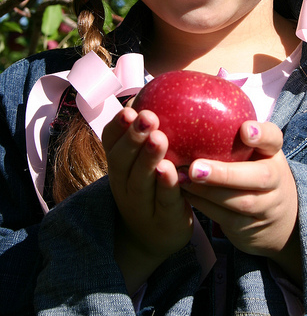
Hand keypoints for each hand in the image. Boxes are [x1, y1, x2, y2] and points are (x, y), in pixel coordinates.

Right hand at [102, 107, 193, 291]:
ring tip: (158, 138)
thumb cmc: (152, 187)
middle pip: (122, 161)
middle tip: (147, 117)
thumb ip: (148, 132)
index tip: (129, 110)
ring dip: (148, 159)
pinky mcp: (163, 221)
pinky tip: (172, 171)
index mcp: (119, 165)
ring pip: (140, 182)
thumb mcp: (142, 162)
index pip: (110, 143)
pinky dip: (167, 186)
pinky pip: (163, 202)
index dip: (118, 127)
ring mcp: (141, 206)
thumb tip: (164, 91)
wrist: (153, 239)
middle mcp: (123, 185)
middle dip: (133, 138)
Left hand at [180, 121, 300, 283]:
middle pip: (258, 177)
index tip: (244, 130)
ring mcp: (265, 206)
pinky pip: (223, 217)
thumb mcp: (254, 152)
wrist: (279, 220)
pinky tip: (183, 192)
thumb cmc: (254, 171)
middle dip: (225, 174)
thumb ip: (233, 133)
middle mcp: (274, 180)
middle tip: (195, 167)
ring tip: (180, 180)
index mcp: (273, 154)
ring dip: (206, 191)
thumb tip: (190, 102)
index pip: (274, 139)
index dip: (261, 134)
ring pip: (238, 201)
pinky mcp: (248, 227)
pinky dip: (201, 204)